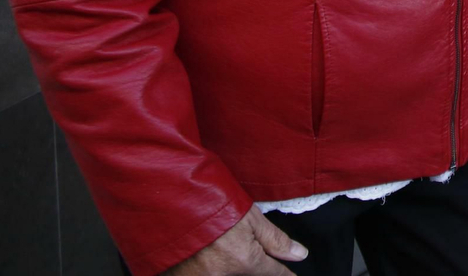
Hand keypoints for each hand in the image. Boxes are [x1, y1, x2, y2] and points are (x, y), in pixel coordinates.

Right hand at [163, 205, 306, 275]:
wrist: (167, 200)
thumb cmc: (210, 201)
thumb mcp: (249, 216)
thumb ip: (275, 240)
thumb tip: (299, 254)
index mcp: (242, 261)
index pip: (272, 274)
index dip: (284, 274)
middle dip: (251, 267)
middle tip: (241, 250)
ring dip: (231, 268)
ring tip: (222, 248)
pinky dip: (209, 269)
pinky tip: (208, 256)